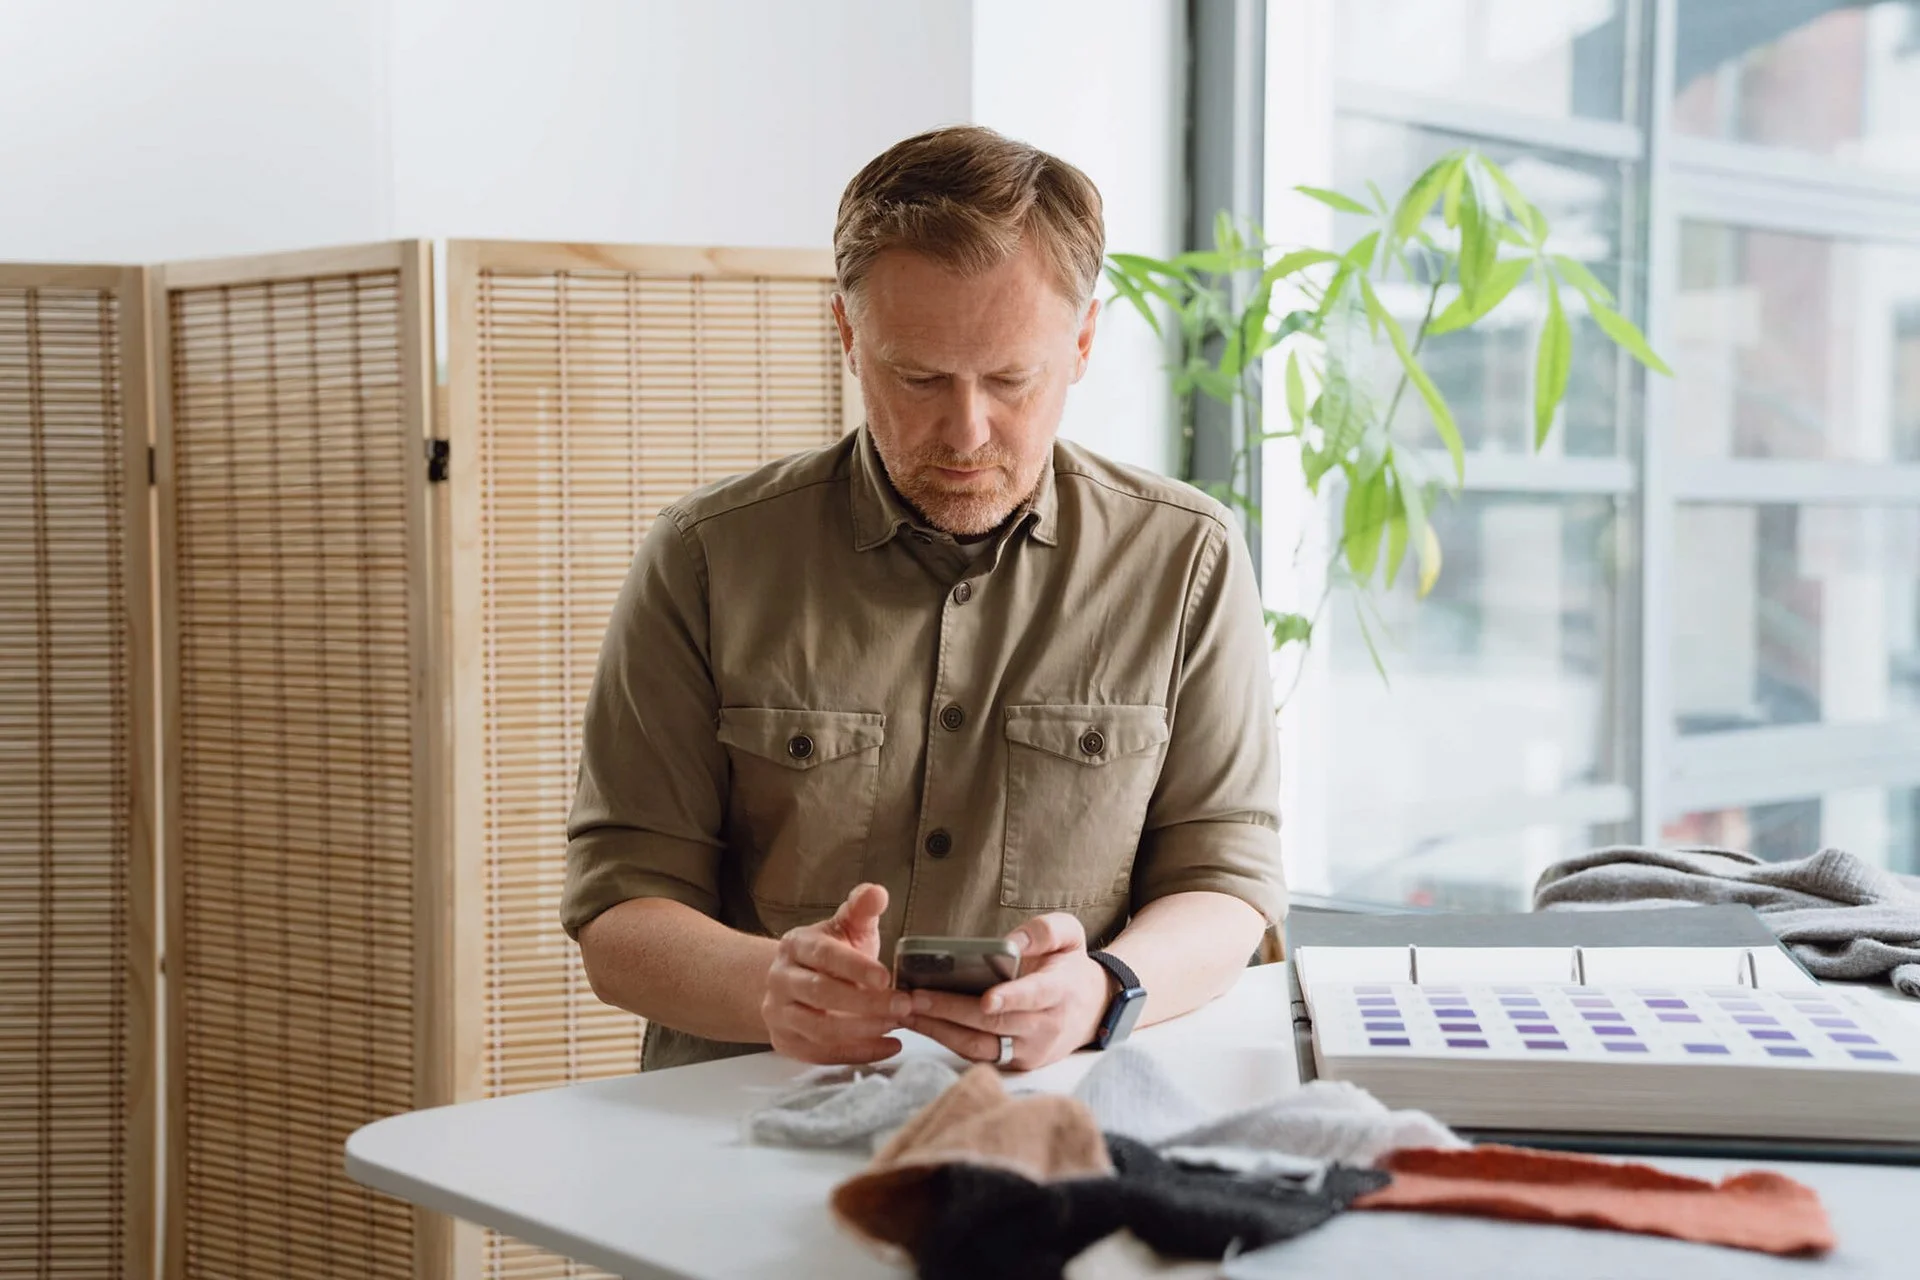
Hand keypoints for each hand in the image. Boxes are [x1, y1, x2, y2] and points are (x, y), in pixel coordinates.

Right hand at [761, 883, 910, 1064]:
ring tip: (897, 1024)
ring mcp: (779, 1013)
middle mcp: (780, 979)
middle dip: (866, 1002)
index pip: (824, 955)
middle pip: (821, 993)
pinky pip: (822, 1054)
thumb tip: (877, 892)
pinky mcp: (787, 1042)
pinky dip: (858, 1054)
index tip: (887, 977)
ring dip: (863, 1030)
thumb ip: (862, 909)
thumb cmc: (831, 953)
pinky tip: (889, 1047)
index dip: (855, 967)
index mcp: (795, 945)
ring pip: (819, 1028)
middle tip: (904, 1005)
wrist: (792, 982)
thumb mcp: (846, 926)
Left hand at [904, 913, 1110, 1070]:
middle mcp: (1044, 1027)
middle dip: (952, 1011)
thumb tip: (1010, 942)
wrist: (1093, 1010)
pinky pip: (976, 1054)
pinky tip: (919, 1022)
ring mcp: (1029, 1050)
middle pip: (995, 1024)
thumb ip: (1045, 931)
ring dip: (939, 1030)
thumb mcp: (1071, 936)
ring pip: (979, 1045)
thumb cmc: (1071, 967)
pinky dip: (945, 1039)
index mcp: (1060, 991)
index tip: (986, 998)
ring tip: (905, 1011)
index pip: (1034, 996)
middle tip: (915, 996)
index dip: (1010, 998)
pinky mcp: (1014, 1063)